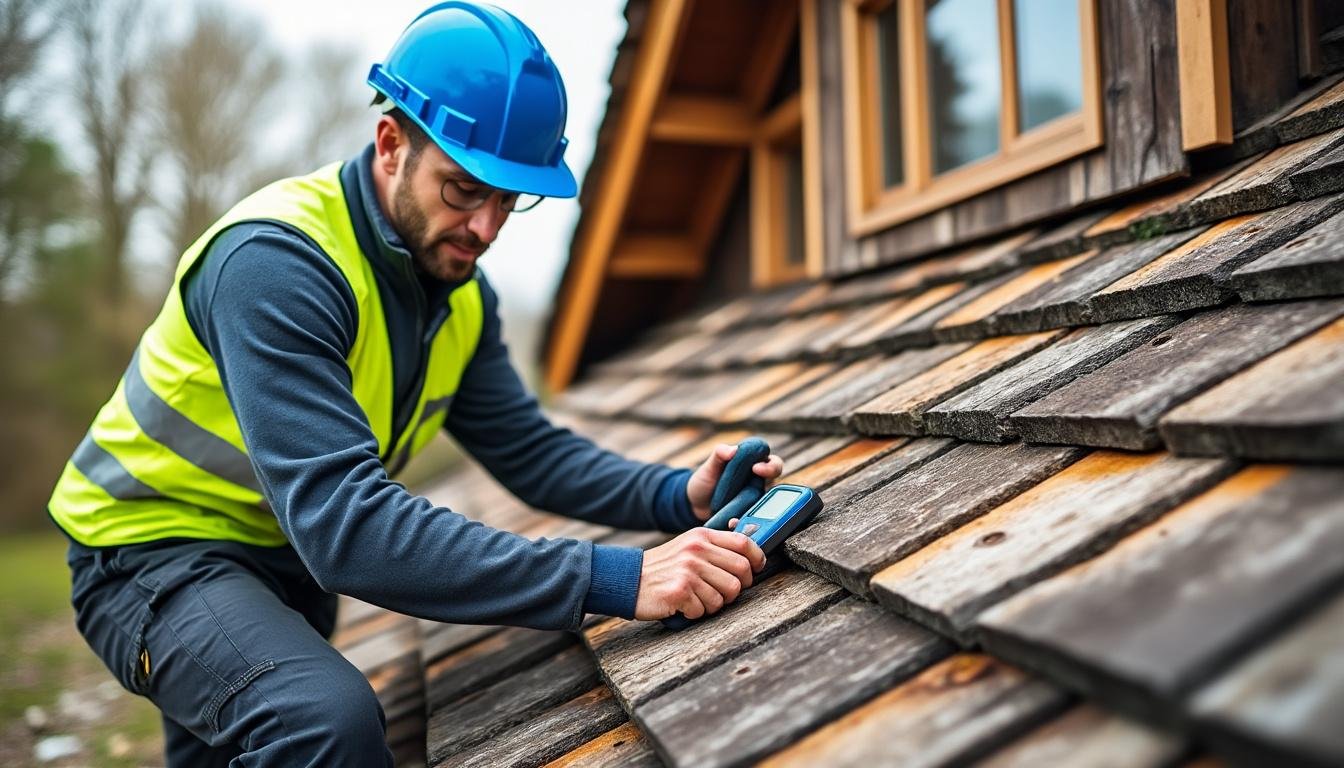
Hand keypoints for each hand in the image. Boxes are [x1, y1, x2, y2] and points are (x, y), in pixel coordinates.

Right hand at [634, 527, 766, 619]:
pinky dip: (695, 612)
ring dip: (714, 604)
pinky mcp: (680, 591)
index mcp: (701, 536)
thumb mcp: (688, 546)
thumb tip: (750, 553)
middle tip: (724, 592)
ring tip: (698, 599)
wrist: (628, 580)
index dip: (757, 558)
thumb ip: (715, 547)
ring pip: (727, 595)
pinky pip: (705, 610)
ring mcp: (688, 570)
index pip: (744, 543)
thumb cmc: (663, 567)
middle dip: (738, 588)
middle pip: (741, 572)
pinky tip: (683, 605)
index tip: (756, 569)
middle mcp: (696, 550)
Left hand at [687, 443, 784, 522]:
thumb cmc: (705, 480)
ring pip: (767, 507)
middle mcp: (759, 485)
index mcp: (754, 466)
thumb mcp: (709, 466)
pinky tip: (732, 522)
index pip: (773, 463)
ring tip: (742, 508)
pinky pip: (753, 521)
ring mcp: (755, 502)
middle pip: (777, 486)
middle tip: (755, 490)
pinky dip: (745, 522)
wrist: (694, 504)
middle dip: (771, 491)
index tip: (756, 468)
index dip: (770, 466)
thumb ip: (719, 454)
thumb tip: (733, 449)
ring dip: (758, 510)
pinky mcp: (748, 517)